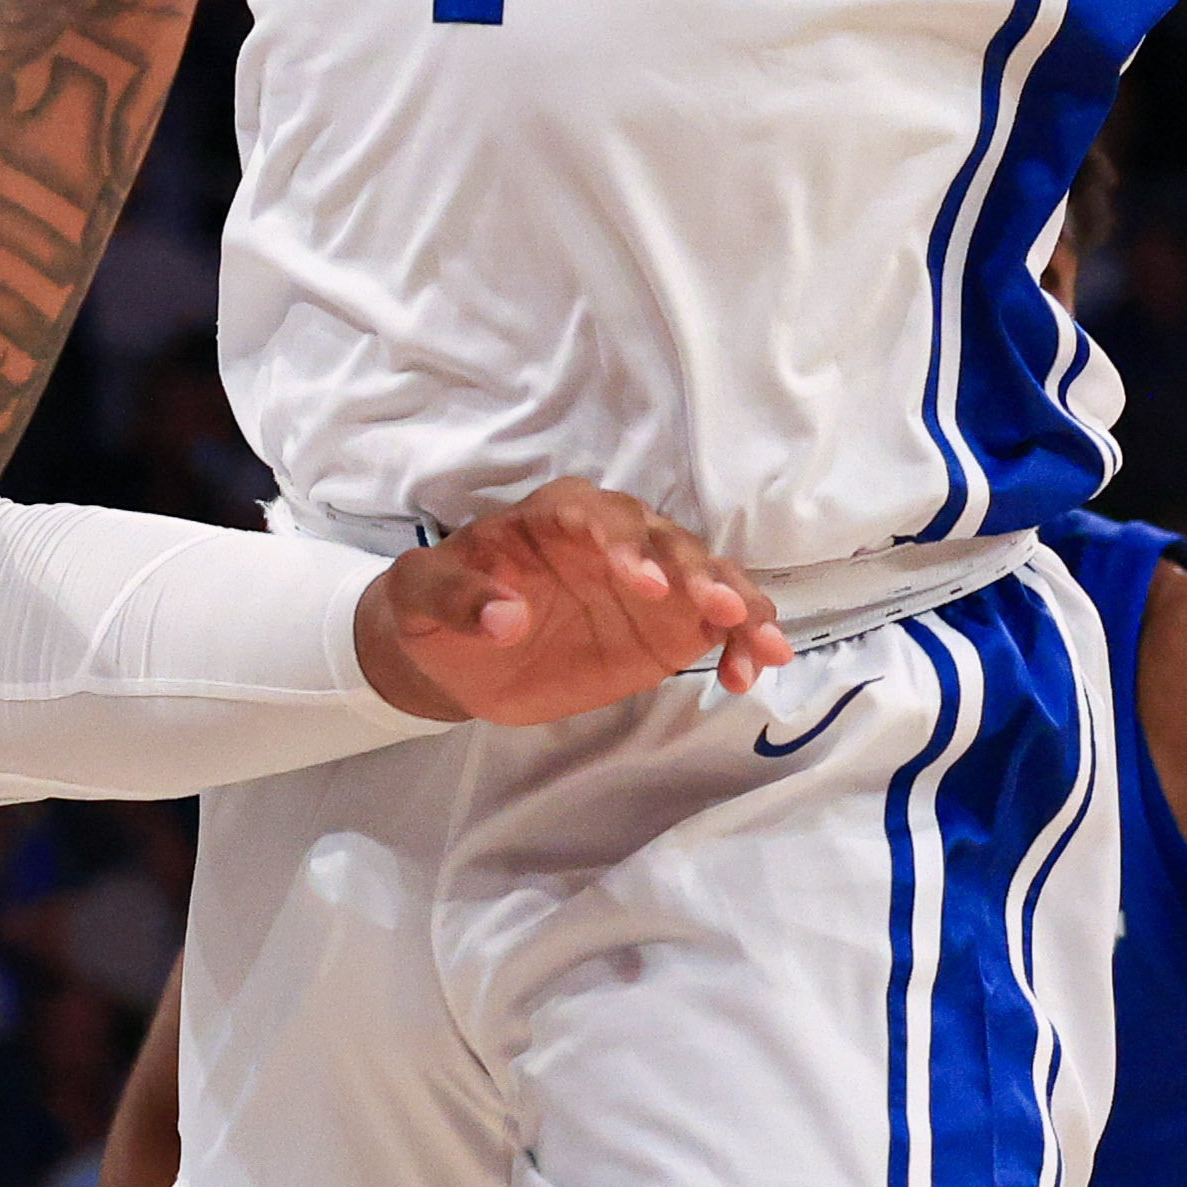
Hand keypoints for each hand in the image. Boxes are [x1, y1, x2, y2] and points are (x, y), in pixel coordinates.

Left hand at [360, 480, 792, 716]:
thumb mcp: (420, 596)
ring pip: (708, 578)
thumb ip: (457, 597)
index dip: (624, 545)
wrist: (456, 653)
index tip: (644, 586)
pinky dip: (740, 642)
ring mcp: (651, 580)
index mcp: (557, 515)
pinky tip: (751, 671)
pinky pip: (718, 624)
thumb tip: (505, 619)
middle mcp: (615, 536)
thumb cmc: (435, 607)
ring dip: (740, 606)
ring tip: (766, 647)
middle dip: (698, 573)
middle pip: (667, 541)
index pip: (597, 517)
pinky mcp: (669, 624)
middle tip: (722, 610)